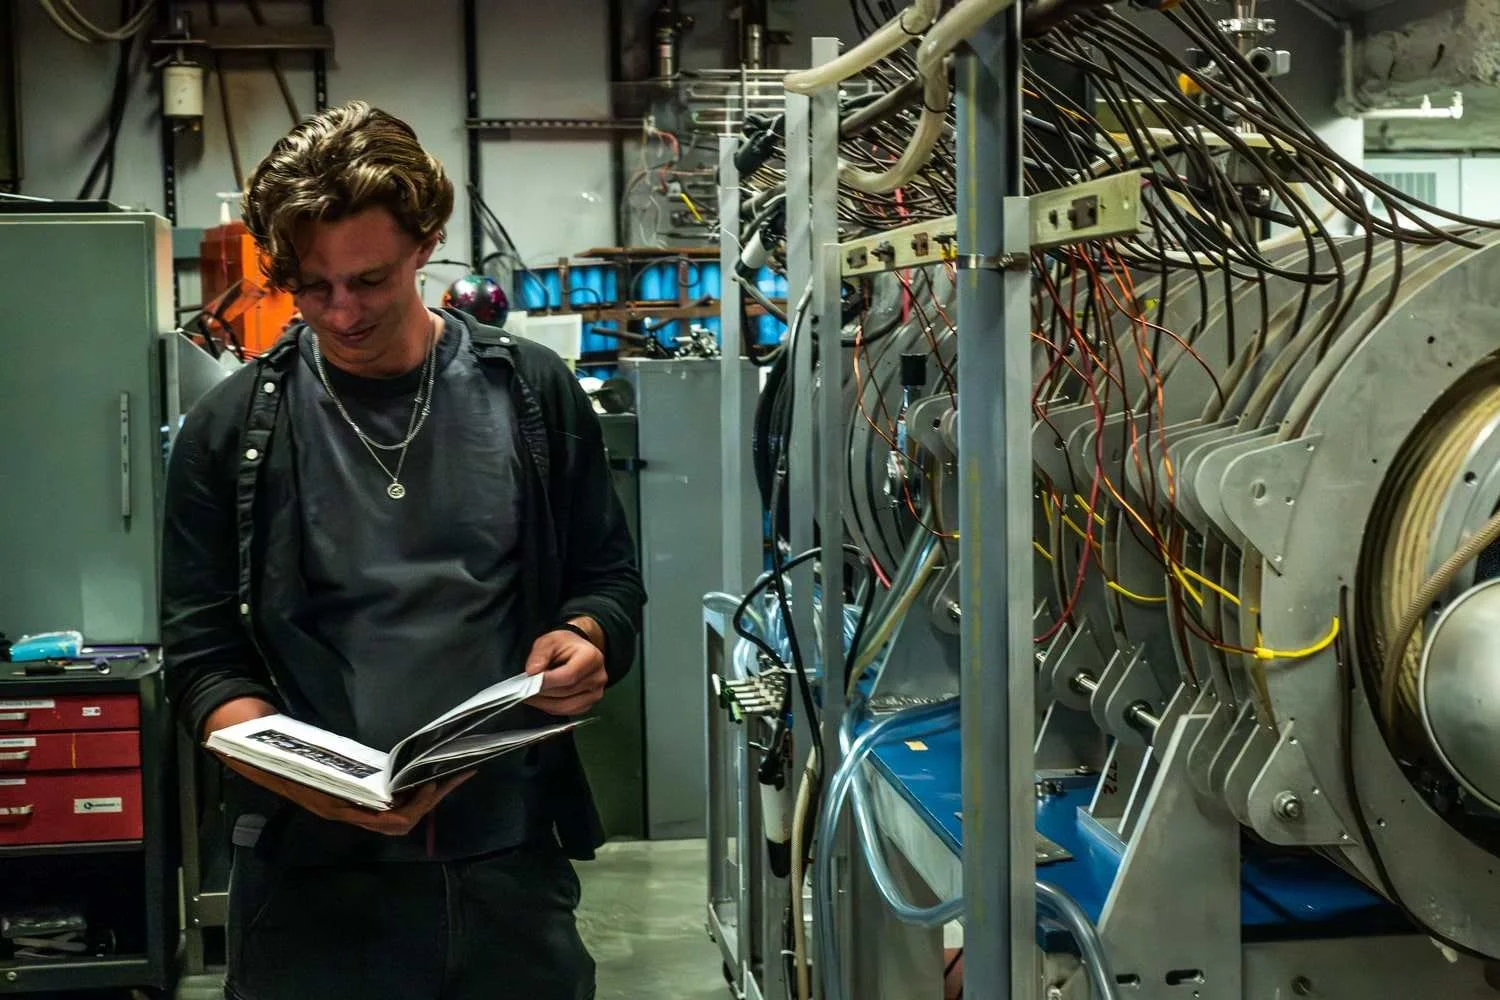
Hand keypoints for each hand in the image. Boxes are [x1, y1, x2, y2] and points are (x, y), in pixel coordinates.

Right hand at [202, 696, 473, 835]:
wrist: (236, 737)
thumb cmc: (263, 745)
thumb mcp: (292, 756)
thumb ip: (320, 766)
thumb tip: (355, 782)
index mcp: (333, 804)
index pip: (387, 821)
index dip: (417, 806)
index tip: (437, 780)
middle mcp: (342, 807)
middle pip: (398, 819)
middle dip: (430, 800)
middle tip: (457, 771)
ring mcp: (344, 799)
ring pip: (394, 810)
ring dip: (423, 795)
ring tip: (448, 769)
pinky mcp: (345, 787)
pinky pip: (382, 796)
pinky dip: (405, 787)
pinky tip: (418, 769)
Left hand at [523, 621, 606, 715]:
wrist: (578, 650)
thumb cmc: (564, 644)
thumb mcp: (549, 641)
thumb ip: (540, 654)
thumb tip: (532, 672)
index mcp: (591, 657)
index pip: (568, 676)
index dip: (547, 682)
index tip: (528, 683)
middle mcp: (598, 677)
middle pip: (566, 692)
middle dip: (542, 693)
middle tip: (523, 691)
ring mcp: (596, 692)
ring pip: (566, 706)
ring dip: (544, 703)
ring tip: (529, 696)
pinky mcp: (590, 703)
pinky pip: (568, 712)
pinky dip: (552, 708)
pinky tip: (541, 701)